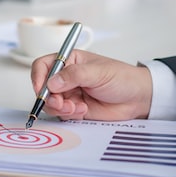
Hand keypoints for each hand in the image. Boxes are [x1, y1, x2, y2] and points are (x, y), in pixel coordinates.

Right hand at [30, 50, 151, 120]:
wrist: (137, 98)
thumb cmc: (122, 78)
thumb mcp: (98, 72)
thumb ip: (74, 76)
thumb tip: (52, 82)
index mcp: (70, 61)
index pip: (43, 66)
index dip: (38, 77)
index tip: (41, 89)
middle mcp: (66, 77)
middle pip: (43, 88)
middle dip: (49, 98)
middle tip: (61, 103)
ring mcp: (70, 94)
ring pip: (51, 103)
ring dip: (59, 108)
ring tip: (76, 108)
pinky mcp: (75, 109)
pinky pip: (61, 114)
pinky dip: (68, 115)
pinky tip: (83, 111)